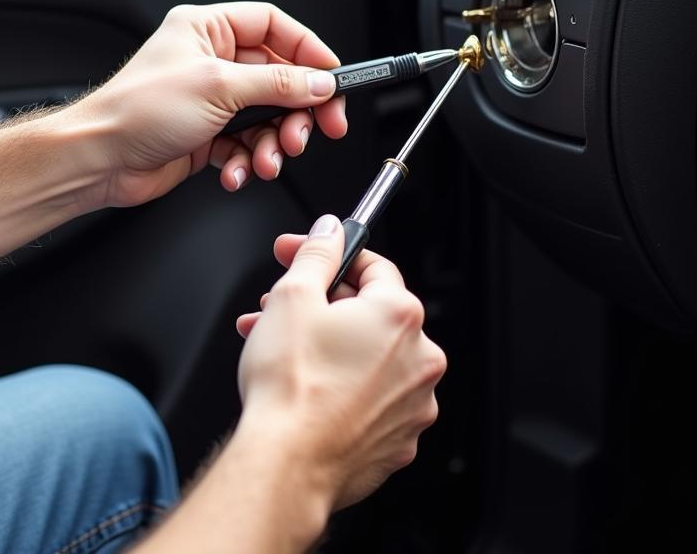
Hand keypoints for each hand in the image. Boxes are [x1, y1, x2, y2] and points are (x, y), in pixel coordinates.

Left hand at [79, 3, 347, 207]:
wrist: (100, 159)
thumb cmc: (136, 110)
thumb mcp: (218, 88)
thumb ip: (276, 85)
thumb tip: (318, 82)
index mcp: (208, 29)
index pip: (274, 26)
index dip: (307, 50)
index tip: (332, 76)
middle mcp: (211, 60)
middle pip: (279, 77)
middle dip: (298, 109)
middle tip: (316, 129)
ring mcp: (211, 99)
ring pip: (267, 116)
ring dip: (273, 142)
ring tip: (268, 158)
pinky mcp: (208, 134)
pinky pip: (246, 144)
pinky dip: (248, 161)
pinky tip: (236, 171)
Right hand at [235, 216, 446, 510]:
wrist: (286, 465)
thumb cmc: (291, 387)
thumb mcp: (293, 295)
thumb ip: (317, 253)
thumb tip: (330, 231)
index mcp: (400, 315)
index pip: (372, 265)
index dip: (330, 256)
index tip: (302, 256)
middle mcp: (419, 359)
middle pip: (368, 312)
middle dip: (319, 305)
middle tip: (278, 307)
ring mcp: (413, 405)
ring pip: (366, 356)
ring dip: (325, 344)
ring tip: (277, 347)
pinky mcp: (397, 440)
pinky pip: (370, 398)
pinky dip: (341, 386)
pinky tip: (304, 386)